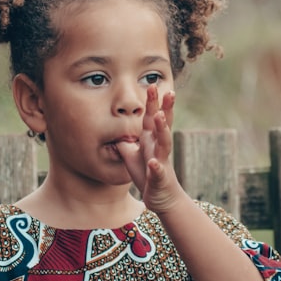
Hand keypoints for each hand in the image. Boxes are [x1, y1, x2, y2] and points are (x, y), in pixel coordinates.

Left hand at [115, 85, 186, 212]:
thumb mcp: (130, 153)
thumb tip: (112, 128)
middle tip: (168, 91)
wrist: (161, 197)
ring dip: (162, 129)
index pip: (152, 117)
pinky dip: (156, 168)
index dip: (152, 102)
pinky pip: (157, 172)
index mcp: (151, 140)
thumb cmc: (146, 173)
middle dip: (166, 108)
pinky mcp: (159, 178)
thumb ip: (123, 140)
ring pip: (164, 143)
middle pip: (164, 124)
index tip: (151, 84)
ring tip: (159, 117)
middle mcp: (158, 147)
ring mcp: (161, 161)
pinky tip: (153, 164)